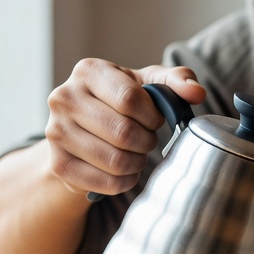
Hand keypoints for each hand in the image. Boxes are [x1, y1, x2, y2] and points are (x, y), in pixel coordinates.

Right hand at [44, 59, 205, 196]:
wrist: (82, 130)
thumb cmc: (121, 102)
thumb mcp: (147, 84)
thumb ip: (176, 81)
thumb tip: (197, 92)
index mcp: (88, 71)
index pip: (129, 99)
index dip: (152, 117)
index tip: (154, 120)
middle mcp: (64, 97)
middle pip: (123, 132)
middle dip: (146, 142)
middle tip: (146, 140)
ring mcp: (56, 132)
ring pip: (116, 160)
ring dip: (137, 163)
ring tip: (136, 154)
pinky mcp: (59, 164)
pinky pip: (107, 182)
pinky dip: (125, 181)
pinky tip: (124, 170)